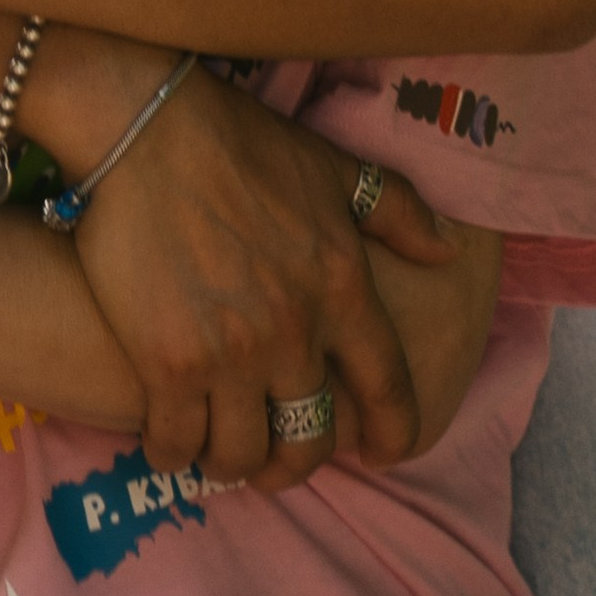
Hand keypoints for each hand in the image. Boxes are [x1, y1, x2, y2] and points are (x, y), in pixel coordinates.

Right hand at [72, 65, 454, 491]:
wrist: (147, 130)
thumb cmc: (242, 144)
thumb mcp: (334, 168)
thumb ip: (397, 212)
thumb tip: (448, 248)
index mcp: (342, 289)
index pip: (386, 387)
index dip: (393, 432)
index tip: (384, 453)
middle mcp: (293, 333)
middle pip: (309, 441)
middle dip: (296, 465)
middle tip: (277, 459)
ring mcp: (229, 355)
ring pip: (240, 456)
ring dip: (233, 463)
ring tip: (219, 450)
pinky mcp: (167, 364)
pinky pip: (174, 443)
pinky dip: (172, 451)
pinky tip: (167, 438)